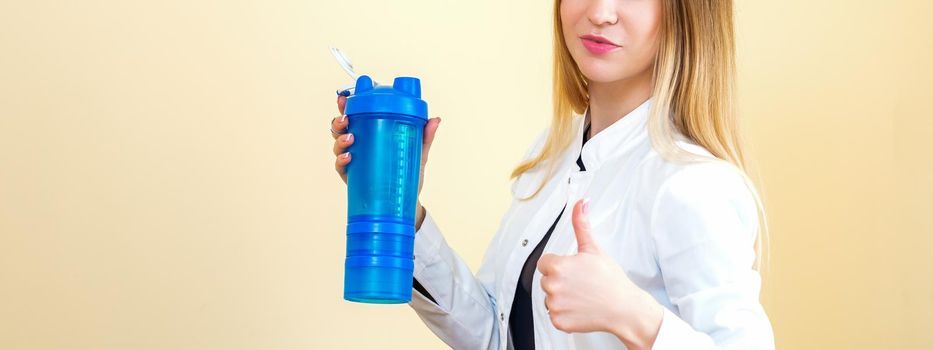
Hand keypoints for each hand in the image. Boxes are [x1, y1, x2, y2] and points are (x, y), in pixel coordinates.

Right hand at [331, 95, 440, 228]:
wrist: (407, 201)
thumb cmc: (409, 172)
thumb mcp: (419, 152)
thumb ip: (425, 137)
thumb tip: (435, 119)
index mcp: (372, 132)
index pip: (356, 113)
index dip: (346, 104)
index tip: (344, 97)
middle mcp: (359, 143)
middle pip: (341, 126)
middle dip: (339, 119)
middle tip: (346, 118)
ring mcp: (354, 159)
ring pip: (337, 143)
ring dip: (340, 138)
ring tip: (351, 138)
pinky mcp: (352, 176)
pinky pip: (340, 166)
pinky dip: (341, 160)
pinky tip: (348, 158)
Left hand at [537, 198, 663, 349]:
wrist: (624, 308)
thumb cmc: (610, 279)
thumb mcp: (593, 249)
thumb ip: (581, 225)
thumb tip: (581, 203)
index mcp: (557, 266)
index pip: (544, 263)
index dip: (559, 265)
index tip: (573, 270)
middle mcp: (552, 286)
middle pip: (546, 280)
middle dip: (560, 281)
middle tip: (581, 283)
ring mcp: (555, 305)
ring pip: (549, 298)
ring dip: (561, 297)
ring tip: (582, 295)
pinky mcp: (559, 321)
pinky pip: (554, 315)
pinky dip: (565, 313)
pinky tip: (580, 308)